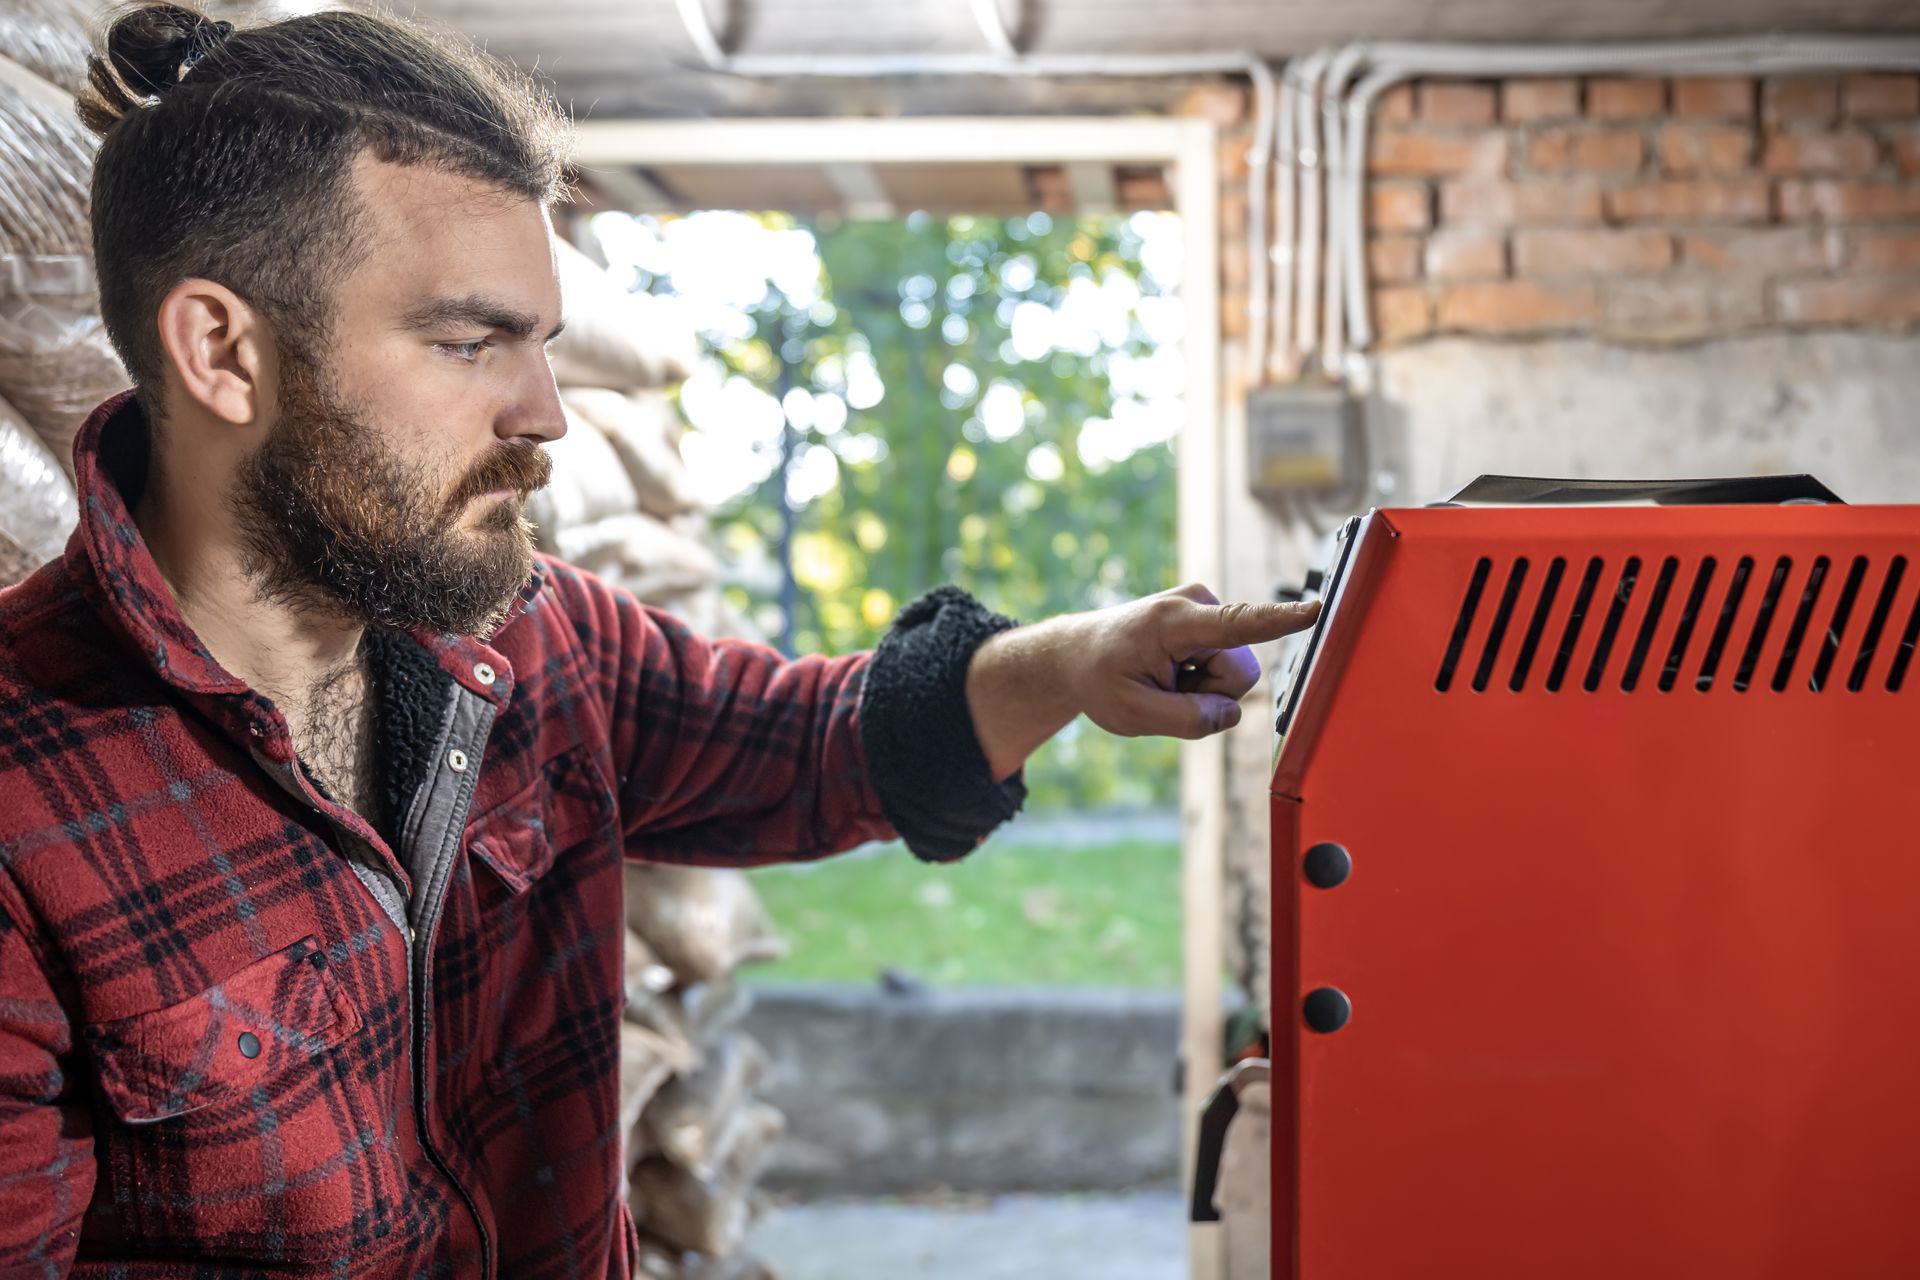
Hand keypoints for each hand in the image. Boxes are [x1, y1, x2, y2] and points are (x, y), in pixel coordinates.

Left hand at [1064, 583, 1320, 739]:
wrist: (1079, 653)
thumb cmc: (1100, 679)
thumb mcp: (1132, 714)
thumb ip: (1188, 720)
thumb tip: (1232, 713)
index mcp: (1174, 622)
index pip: (1239, 623)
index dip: (1280, 621)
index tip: (1315, 609)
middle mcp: (1197, 604)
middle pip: (1239, 675)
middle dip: (1209, 695)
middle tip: (1163, 690)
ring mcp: (1206, 610)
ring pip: (1235, 677)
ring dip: (1203, 690)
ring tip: (1164, 679)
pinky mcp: (1212, 622)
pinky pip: (1227, 668)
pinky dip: (1201, 681)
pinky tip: (1172, 672)